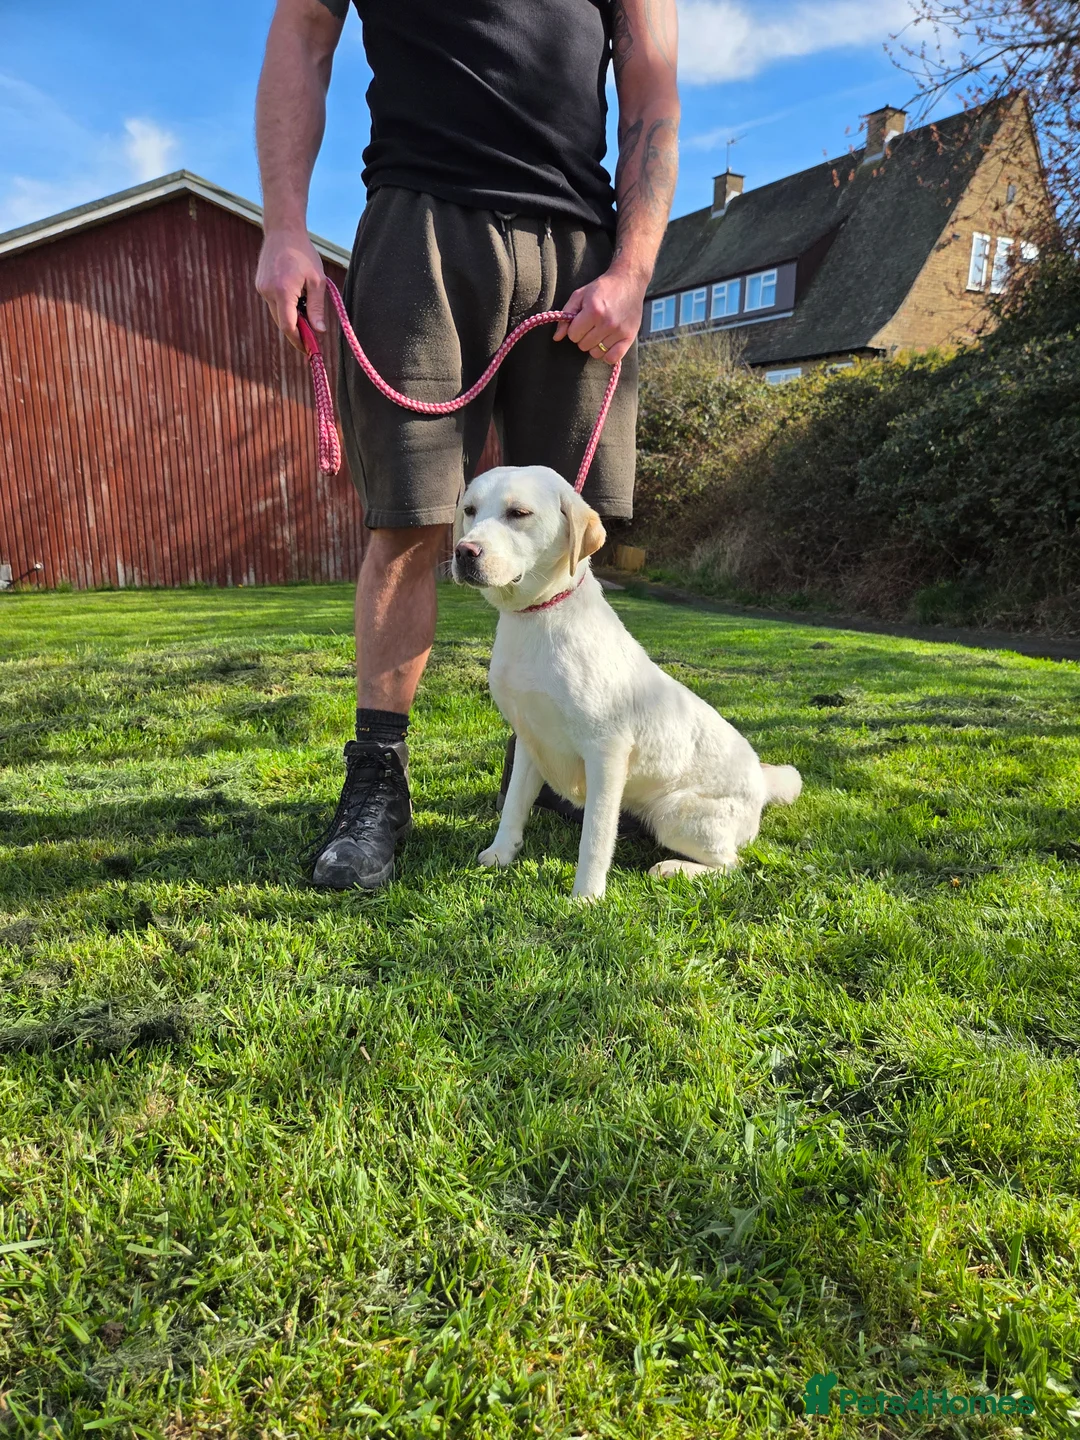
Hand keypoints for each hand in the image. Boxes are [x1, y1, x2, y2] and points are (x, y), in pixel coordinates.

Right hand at [256, 230, 326, 351]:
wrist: (282, 231)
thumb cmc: (303, 253)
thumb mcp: (317, 281)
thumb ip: (317, 307)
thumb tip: (319, 331)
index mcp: (283, 291)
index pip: (288, 326)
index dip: (299, 340)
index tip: (309, 349)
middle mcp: (268, 292)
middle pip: (282, 322)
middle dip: (297, 331)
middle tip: (313, 336)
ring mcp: (262, 288)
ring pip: (277, 314)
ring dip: (291, 318)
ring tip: (306, 309)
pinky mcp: (260, 285)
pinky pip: (273, 304)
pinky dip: (285, 307)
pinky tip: (296, 297)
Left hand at [553, 267, 645, 364]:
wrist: (628, 281)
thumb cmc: (602, 288)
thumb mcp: (580, 296)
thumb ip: (565, 315)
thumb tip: (556, 338)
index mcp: (593, 311)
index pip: (573, 335)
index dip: (574, 329)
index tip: (581, 321)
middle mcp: (606, 322)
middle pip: (584, 345)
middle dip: (584, 337)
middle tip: (592, 325)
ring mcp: (619, 331)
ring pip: (596, 353)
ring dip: (595, 345)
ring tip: (600, 332)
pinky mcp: (629, 337)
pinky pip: (612, 358)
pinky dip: (607, 355)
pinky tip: (607, 344)